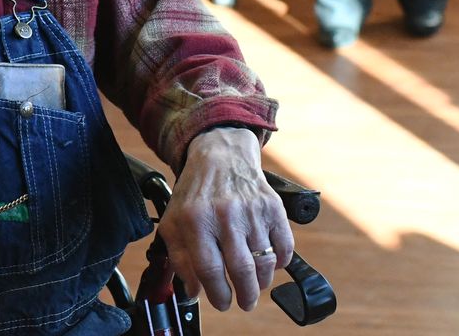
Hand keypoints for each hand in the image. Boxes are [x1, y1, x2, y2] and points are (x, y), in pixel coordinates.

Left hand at [157, 128, 294, 313]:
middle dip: (246, 295)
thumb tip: (193, 291)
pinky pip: (284, 246)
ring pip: (265, 261)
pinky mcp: (272, 207)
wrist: (220, 156)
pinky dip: (280, 262)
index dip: (218, 294)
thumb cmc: (196, 194)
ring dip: (262, 281)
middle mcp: (224, 215)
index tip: (222, 302)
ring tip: (255, 283)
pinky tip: (270, 263)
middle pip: (241, 269)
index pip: (210, 270)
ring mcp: (251, 210)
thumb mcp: (174, 222)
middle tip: (245, 301)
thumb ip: (179, 258)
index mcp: (195, 220)